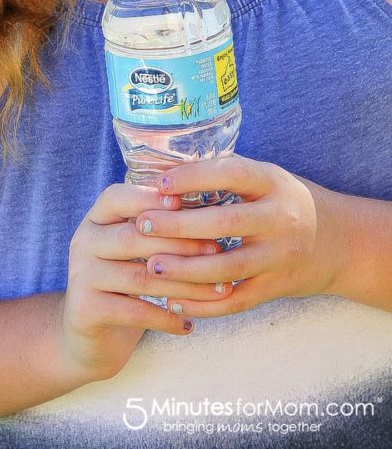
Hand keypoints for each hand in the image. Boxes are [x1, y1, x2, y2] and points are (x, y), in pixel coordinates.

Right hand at [59, 182, 232, 382]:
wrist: (90, 333)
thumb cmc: (125, 281)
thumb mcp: (134, 248)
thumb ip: (156, 227)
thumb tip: (206, 206)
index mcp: (96, 219)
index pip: (116, 197)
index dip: (148, 198)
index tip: (184, 204)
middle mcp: (83, 241)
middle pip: (132, 237)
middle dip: (179, 243)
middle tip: (217, 250)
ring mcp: (81, 276)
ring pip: (139, 277)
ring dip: (184, 284)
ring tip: (218, 289)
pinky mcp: (85, 310)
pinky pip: (134, 312)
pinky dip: (165, 319)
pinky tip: (188, 324)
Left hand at [132, 154, 340, 317]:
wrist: (338, 241)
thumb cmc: (283, 201)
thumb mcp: (264, 178)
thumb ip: (224, 177)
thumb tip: (163, 175)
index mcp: (273, 182)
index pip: (231, 174)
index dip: (194, 177)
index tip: (159, 184)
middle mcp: (281, 218)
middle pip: (226, 223)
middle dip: (179, 225)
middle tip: (141, 224)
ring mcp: (281, 256)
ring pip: (229, 268)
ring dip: (186, 269)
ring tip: (151, 266)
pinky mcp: (278, 287)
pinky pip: (237, 301)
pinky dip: (204, 305)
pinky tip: (174, 301)